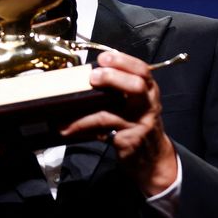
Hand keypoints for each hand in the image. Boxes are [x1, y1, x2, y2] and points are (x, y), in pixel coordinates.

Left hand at [60, 51, 177, 195]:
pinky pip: (101, 132)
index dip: (123, 61)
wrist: (153, 159)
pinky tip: (67, 129)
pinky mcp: (129, 140)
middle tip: (93, 77)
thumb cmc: (137, 124)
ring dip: (85, 111)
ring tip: (65, 110)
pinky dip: (82, 128)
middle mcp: (148, 104)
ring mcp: (139, 123)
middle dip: (113, 77)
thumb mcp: (136, 104)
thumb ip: (119, 89)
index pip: (142, 70)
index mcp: (149, 90)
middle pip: (136, 86)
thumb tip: (85, 77)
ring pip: (111, 113)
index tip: (103, 58)